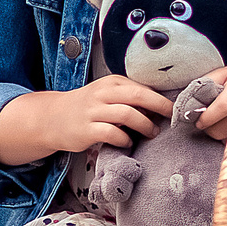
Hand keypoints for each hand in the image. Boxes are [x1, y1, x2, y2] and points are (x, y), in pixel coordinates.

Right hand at [0, 76, 171, 162]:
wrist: (52, 118)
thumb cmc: (87, 107)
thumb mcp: (108, 95)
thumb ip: (130, 97)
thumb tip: (161, 106)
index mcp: (111, 83)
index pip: (142, 87)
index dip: (161, 98)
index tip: (175, 108)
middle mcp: (102, 94)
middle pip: (138, 95)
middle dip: (159, 106)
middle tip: (172, 118)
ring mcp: (93, 111)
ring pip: (127, 114)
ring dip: (145, 125)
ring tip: (152, 132)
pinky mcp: (86, 130)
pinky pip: (112, 134)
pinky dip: (125, 139)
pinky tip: (129, 142)